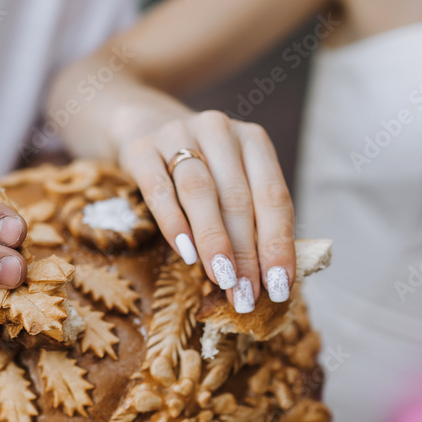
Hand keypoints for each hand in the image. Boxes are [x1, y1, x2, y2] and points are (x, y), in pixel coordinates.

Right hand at [120, 110, 295, 312]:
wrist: (145, 125)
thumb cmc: (200, 167)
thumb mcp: (231, 180)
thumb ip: (251, 217)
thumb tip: (269, 279)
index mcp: (253, 140)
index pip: (273, 197)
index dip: (278, 245)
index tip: (279, 287)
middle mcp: (219, 130)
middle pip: (237, 199)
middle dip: (244, 254)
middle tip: (246, 296)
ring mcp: (178, 135)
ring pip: (201, 193)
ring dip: (213, 243)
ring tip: (221, 281)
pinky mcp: (141, 148)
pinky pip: (159, 190)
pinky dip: (174, 225)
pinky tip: (186, 254)